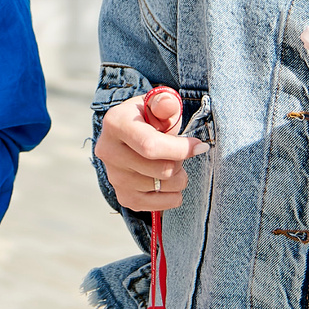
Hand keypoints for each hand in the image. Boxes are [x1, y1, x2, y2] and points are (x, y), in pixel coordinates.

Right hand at [96, 87, 208, 211]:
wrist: (132, 138)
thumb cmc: (150, 119)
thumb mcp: (157, 105)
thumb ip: (164, 103)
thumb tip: (168, 105)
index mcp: (115, 123)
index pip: (150, 146)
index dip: (180, 149)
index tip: (199, 146)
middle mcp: (108, 152)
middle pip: (161, 170)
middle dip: (181, 162)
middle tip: (180, 153)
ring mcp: (114, 178)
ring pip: (164, 187)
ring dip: (179, 178)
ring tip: (172, 164)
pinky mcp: (124, 197)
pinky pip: (161, 205)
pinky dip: (173, 195)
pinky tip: (168, 180)